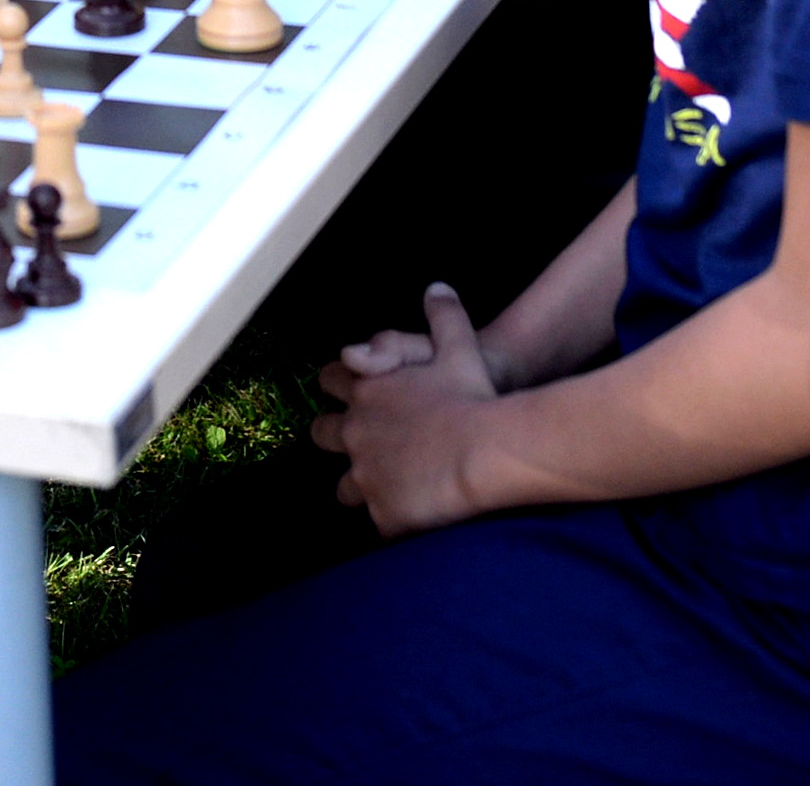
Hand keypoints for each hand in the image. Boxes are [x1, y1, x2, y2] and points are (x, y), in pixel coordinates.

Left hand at [310, 282, 501, 534]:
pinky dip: (390, 517)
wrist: (486, 452)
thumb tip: (436, 289)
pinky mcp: (382, 514)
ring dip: (358, 484)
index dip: (337, 384)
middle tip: (360, 440)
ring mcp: (365, 477)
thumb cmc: (473, 397)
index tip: (349, 389)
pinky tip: (409, 515)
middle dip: (336, 436)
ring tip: (384, 486)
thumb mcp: (460, 347)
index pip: (329, 380)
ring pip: (342, 487)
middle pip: (322, 434)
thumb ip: (444, 316)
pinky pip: (376, 521)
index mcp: (367, 391)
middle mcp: (356, 433)